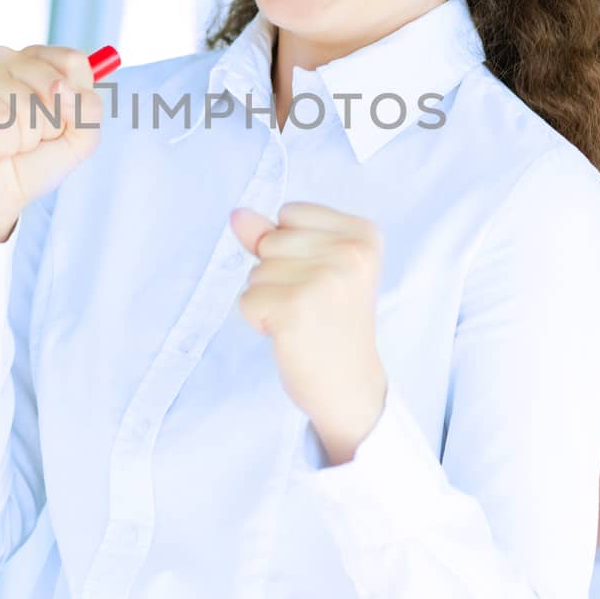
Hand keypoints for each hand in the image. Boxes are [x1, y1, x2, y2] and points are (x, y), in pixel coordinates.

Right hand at [0, 45, 105, 251]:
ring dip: (25, 139)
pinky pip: (0, 120)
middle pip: (54, 84)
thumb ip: (89, 109)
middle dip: (49, 126)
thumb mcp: (81, 138)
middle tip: (29, 137)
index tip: (60, 121)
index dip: (74, 102)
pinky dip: (4, 146)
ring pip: (27, 105)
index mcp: (38, 61)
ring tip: (9, 144)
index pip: (73, 63)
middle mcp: (8, 58)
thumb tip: (60, 88)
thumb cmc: (35, 161)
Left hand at [231, 203, 387, 465]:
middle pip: (270, 240)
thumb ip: (273, 236)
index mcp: (363, 234)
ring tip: (302, 319)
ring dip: (267, 298)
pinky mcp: (295, 309)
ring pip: (255, 271)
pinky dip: (258, 320)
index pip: (290, 213)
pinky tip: (289, 334)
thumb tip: (236, 214)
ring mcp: (325, 280)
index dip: (292, 248)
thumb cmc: (331, 323)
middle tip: (311, 304)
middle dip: (277, 273)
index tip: (322, 280)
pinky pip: (246, 299)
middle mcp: (350, 253)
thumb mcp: (312, 267)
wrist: (349, 385)